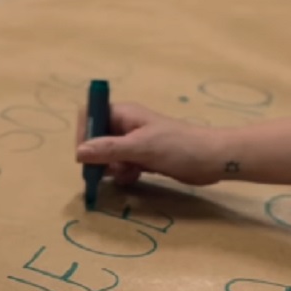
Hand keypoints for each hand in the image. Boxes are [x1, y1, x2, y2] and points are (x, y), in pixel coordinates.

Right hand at [76, 103, 221, 186]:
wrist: (211, 159)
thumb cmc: (177, 147)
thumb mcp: (141, 148)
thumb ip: (109, 149)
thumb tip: (79, 152)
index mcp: (124, 114)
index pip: (90, 115)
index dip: (84, 133)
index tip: (87, 155)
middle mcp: (126, 125)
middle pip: (96, 138)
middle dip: (98, 156)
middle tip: (107, 170)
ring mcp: (136, 142)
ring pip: (108, 155)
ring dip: (112, 167)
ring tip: (127, 173)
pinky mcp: (144, 157)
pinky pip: (122, 165)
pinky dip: (124, 173)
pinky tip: (136, 176)